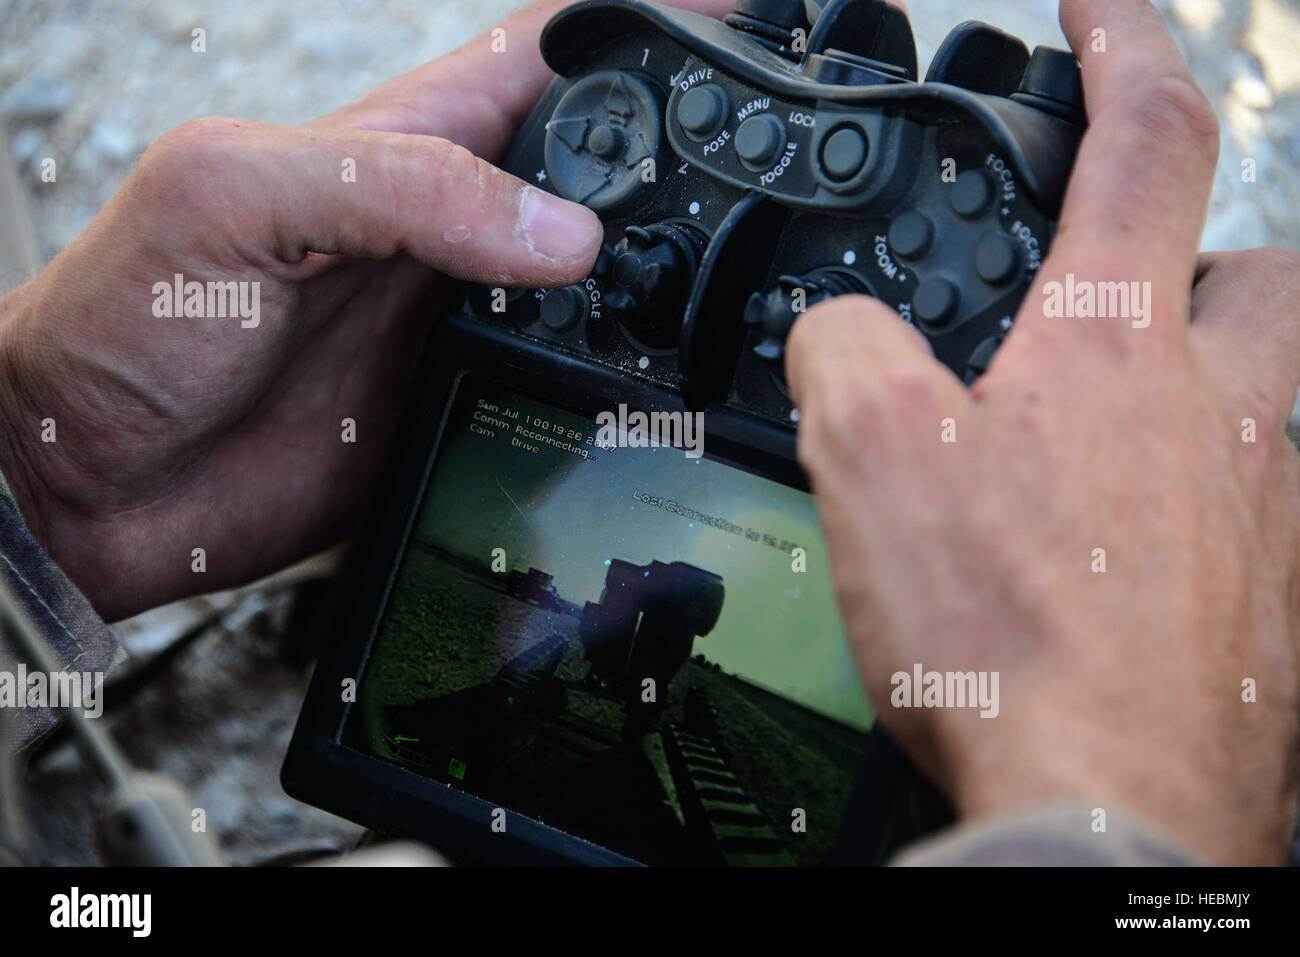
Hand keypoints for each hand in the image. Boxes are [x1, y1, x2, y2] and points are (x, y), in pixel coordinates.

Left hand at [0, 0, 731, 620]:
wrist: (91, 484)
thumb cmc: (123, 321)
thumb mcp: (234, 198)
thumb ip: (397, 187)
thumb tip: (564, 230)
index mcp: (409, 138)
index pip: (560, 53)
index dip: (659, 26)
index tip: (750, 24)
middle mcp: (459, 225)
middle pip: (614, 171)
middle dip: (701, 159)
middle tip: (783, 179)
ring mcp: (474, 318)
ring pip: (616, 283)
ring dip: (681, 280)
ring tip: (760, 285)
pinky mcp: (475, 403)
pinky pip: (581, 382)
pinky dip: (636, 380)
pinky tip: (676, 387)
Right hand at [787, 0, 1299, 863]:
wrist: (1110, 811)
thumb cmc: (1013, 643)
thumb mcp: (867, 461)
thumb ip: (845, 350)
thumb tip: (844, 331)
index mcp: (1115, 350)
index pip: (1143, 137)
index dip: (1119, 38)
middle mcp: (1226, 411)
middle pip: (1260, 264)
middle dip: (1197, 246)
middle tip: (1118, 290)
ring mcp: (1272, 506)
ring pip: (1270, 392)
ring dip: (1196, 384)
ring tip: (1098, 443)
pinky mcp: (1284, 597)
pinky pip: (1263, 508)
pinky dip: (1198, 505)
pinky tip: (1121, 559)